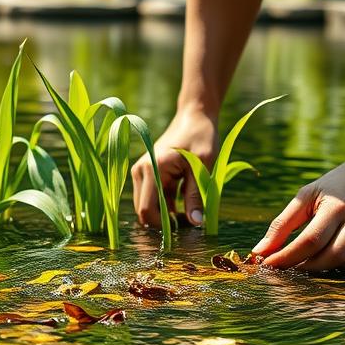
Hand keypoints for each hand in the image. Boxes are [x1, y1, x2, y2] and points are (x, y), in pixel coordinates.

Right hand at [132, 109, 217, 226]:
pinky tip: (185, 207)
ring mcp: (142, 172)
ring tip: (190, 216)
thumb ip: (196, 195)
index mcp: (153, 168)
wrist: (194, 116)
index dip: (162, 225)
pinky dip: (166, 207)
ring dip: (166, 216)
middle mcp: (141, 171)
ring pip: (147, 206)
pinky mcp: (147, 174)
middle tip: (190, 224)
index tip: (184, 228)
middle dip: (164, 223)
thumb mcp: (203, 167)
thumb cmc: (201, 137)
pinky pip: (153, 199)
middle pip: (143, 211)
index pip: (146, 209)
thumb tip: (195, 223)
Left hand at [252, 143, 344, 270]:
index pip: (309, 241)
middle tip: (290, 266)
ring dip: (326, 267)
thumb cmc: (340, 183)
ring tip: (313, 258)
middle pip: (330, 257)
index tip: (268, 265)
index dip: (286, 258)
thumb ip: (283, 223)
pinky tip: (336, 255)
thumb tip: (259, 251)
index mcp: (337, 207)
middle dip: (305, 267)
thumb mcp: (309, 195)